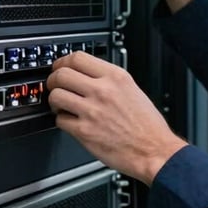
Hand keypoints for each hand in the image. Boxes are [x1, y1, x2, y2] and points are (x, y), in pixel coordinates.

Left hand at [47, 51, 187, 183]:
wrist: (154, 150)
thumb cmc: (147, 125)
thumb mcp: (133, 89)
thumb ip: (110, 80)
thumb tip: (88, 76)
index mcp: (116, 77)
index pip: (78, 57)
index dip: (63, 62)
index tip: (60, 67)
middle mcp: (103, 91)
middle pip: (61, 74)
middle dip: (53, 80)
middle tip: (56, 86)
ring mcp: (92, 111)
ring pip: (56, 96)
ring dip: (54, 101)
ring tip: (61, 105)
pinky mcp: (84, 131)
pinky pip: (60, 120)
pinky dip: (62, 120)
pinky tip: (71, 121)